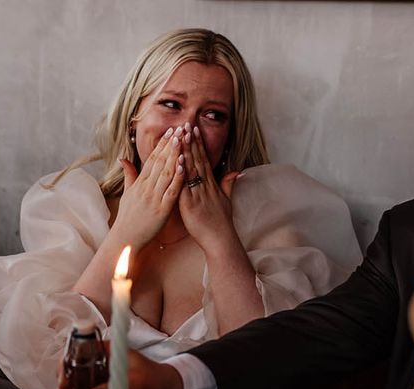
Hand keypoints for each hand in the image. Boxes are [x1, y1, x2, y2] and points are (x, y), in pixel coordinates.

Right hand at [112, 126, 184, 249]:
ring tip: (183, 140)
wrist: (126, 239)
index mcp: (140, 183)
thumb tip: (123, 159)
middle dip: (171, 144)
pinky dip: (177, 178)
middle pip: (160, 162)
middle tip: (180, 128)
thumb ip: (129, 175)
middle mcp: (146, 187)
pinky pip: (171, 191)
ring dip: (175, 155)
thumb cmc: (127, 218)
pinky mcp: (161, 209)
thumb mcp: (127, 194)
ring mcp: (154, 198)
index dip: (162, 144)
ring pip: (166, 172)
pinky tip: (184, 166)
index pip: (152, 159)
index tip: (171, 131)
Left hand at [178, 124, 240, 253]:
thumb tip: (236, 172)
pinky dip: (181, 173)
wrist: (220, 240)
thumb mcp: (227, 201)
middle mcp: (204, 187)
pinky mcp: (189, 205)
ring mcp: (197, 195)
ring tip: (180, 135)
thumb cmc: (222, 223)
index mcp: (211, 185)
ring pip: (190, 169)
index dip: (198, 144)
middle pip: (197, 160)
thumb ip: (229, 184)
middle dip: (191, 142)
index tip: (193, 129)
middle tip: (185, 124)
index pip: (204, 160)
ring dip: (185, 151)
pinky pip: (184, 186)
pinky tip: (176, 160)